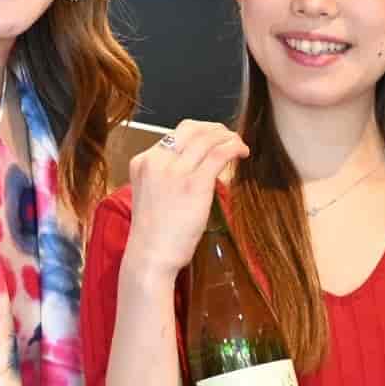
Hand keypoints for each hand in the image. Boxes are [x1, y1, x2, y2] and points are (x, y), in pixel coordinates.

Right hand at [122, 119, 249, 285]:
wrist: (150, 257)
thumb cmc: (154, 234)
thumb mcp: (151, 195)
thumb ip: (167, 176)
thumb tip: (197, 166)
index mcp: (142, 162)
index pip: (173, 135)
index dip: (198, 134)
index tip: (212, 140)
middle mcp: (156, 160)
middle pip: (190, 128)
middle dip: (213, 129)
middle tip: (228, 137)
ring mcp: (174, 170)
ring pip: (207, 138)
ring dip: (228, 137)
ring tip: (239, 146)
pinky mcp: (194, 182)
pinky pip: (219, 153)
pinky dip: (234, 148)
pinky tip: (242, 153)